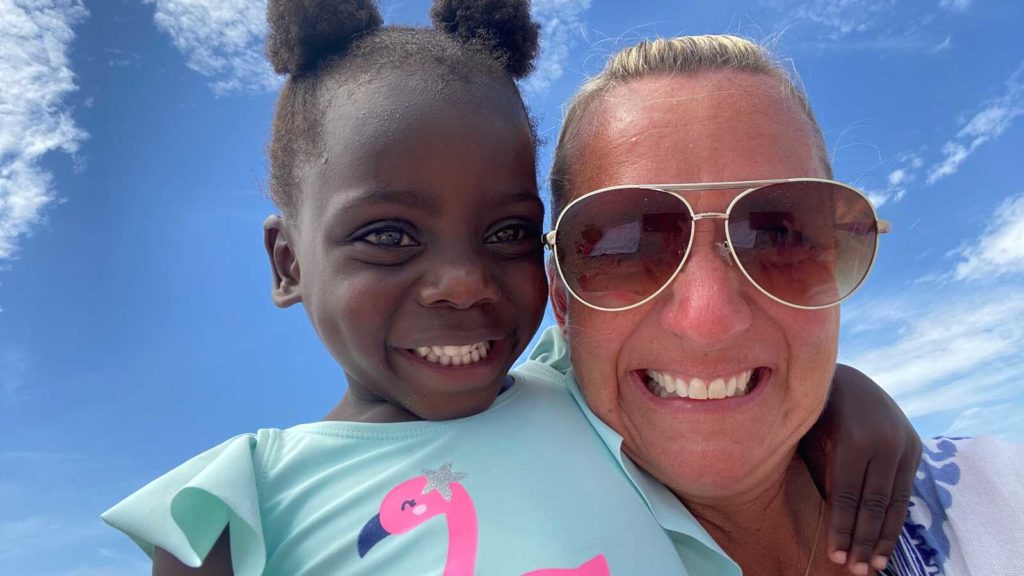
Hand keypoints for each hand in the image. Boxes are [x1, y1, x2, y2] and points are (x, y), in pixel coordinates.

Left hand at [800, 364, 920, 575]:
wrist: (846, 377)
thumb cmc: (812, 412)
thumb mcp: (808, 437)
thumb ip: (821, 474)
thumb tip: (828, 522)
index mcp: (852, 437)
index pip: (848, 496)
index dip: (842, 529)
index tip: (836, 557)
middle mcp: (884, 441)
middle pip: (874, 503)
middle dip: (865, 540)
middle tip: (857, 571)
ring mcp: (904, 443)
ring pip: (895, 501)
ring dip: (885, 537)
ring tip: (875, 566)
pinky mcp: (914, 448)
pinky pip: (904, 491)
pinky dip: (895, 519)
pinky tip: (886, 542)